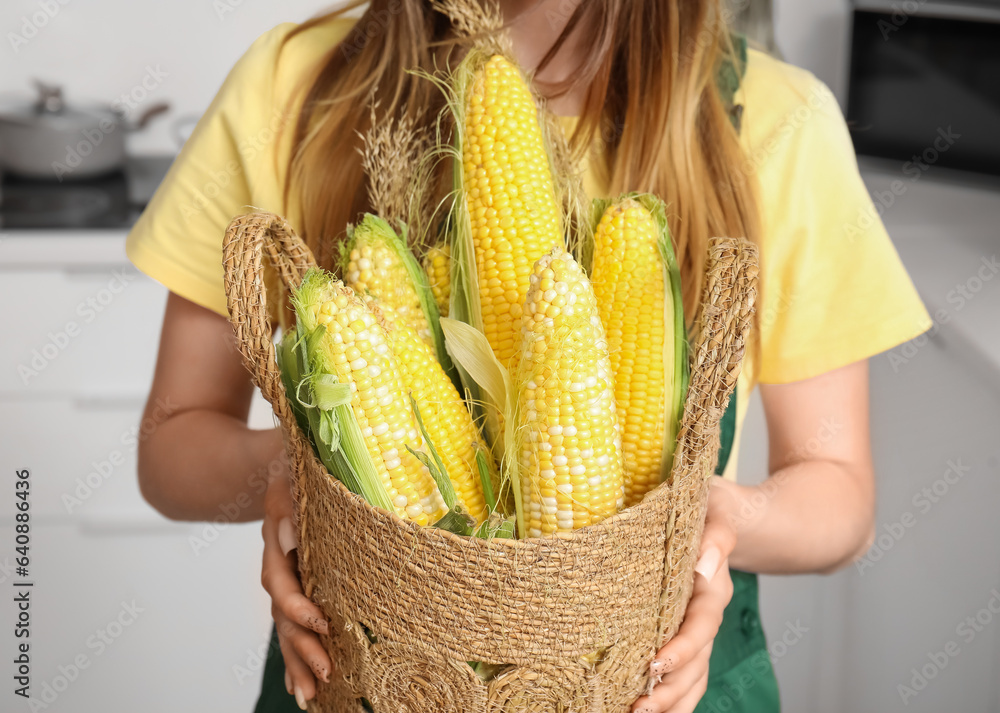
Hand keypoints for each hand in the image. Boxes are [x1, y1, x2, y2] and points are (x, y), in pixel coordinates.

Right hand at [261, 463, 332, 708]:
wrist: (281, 451)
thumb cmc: (293, 456)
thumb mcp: (288, 465)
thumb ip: (286, 498)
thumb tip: (289, 537)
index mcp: (276, 535)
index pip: (280, 579)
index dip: (298, 605)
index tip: (322, 624)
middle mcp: (279, 560)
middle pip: (283, 612)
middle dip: (301, 646)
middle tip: (326, 674)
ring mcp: (287, 573)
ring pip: (286, 624)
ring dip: (297, 660)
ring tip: (311, 696)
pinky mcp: (299, 579)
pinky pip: (293, 621)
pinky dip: (296, 653)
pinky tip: (303, 682)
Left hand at [632, 477, 738, 712]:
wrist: (718, 511)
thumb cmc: (710, 506)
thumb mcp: (716, 508)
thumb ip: (717, 534)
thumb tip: (707, 564)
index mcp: (713, 587)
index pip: (702, 625)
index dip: (683, 647)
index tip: (657, 664)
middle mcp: (707, 614)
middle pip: (696, 663)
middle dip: (670, 689)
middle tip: (639, 708)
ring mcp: (696, 629)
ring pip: (692, 677)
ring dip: (669, 701)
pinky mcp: (683, 635)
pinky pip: (683, 674)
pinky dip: (671, 698)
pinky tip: (646, 711)